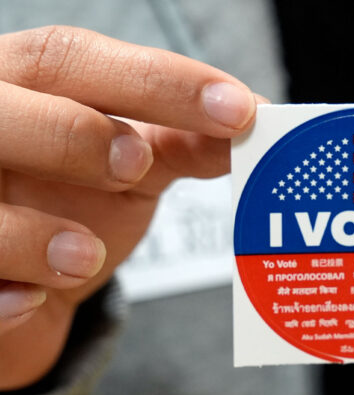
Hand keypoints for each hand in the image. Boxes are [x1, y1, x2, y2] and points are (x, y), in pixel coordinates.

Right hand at [0, 26, 262, 389]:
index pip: (73, 61)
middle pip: (3, 112)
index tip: (236, 109)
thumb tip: (256, 120)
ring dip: (31, 233)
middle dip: (71, 135)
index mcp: (26, 88)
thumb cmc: (77, 198)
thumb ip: (183, 138)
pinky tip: (28, 302)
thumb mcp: (134, 163)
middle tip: (134, 164)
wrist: (26, 277)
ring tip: (85, 256)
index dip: (156, 81)